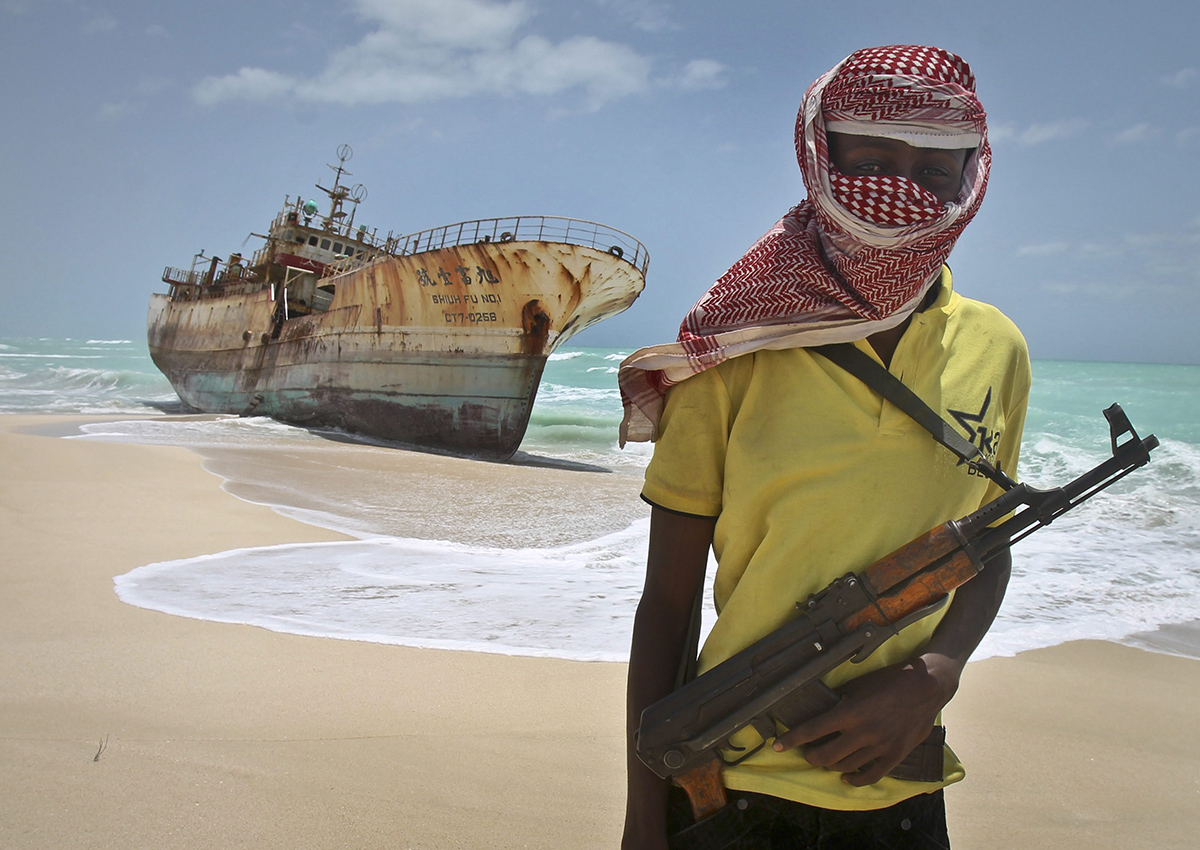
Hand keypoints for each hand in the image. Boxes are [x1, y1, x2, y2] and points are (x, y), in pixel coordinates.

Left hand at [771, 654, 959, 785]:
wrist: (926, 686)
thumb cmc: (890, 680)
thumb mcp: (860, 685)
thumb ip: (842, 701)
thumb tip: (826, 711)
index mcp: (850, 711)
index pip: (813, 729)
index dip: (792, 739)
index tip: (778, 745)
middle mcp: (863, 732)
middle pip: (826, 754)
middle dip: (810, 756)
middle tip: (806, 752)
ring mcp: (880, 746)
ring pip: (846, 766)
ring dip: (830, 765)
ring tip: (824, 760)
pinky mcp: (895, 755)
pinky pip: (871, 775)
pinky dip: (855, 779)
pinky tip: (846, 777)